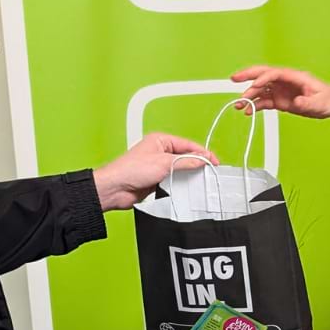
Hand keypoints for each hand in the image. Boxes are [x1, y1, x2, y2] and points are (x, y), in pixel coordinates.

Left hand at [93, 133, 217, 210]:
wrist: (115, 189)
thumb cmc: (130, 170)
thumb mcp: (163, 163)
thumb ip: (185, 161)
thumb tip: (201, 160)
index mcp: (160, 140)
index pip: (187, 144)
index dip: (202, 152)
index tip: (214, 161)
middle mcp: (160, 151)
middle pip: (185, 156)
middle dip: (197, 163)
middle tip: (210, 171)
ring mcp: (158, 166)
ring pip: (181, 169)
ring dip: (189, 175)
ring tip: (201, 180)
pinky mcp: (157, 180)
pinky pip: (174, 180)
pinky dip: (181, 184)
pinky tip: (188, 188)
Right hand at [230, 65, 329, 118]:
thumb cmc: (329, 99)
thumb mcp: (321, 103)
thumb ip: (308, 103)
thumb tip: (297, 103)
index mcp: (295, 77)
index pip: (275, 73)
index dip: (263, 78)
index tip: (254, 86)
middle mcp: (286, 82)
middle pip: (263, 74)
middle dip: (248, 75)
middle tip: (233, 78)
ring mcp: (282, 90)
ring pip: (261, 89)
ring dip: (249, 96)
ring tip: (238, 105)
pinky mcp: (281, 100)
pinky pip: (265, 101)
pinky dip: (255, 106)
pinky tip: (248, 112)